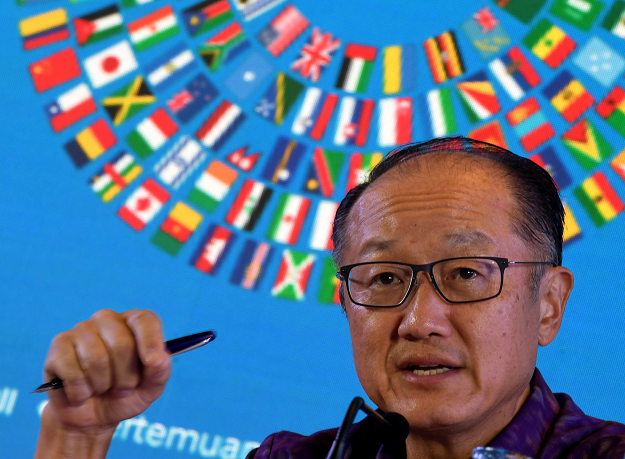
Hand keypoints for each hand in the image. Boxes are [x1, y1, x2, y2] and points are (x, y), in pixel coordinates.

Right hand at [40, 309, 170, 434]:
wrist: (92, 417)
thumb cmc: (126, 394)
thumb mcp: (151, 388)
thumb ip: (160, 372)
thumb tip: (159, 358)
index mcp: (134, 323)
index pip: (145, 320)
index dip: (151, 342)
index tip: (153, 363)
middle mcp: (108, 319)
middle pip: (122, 344)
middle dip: (125, 377)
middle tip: (122, 389)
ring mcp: (82, 329)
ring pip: (97, 358)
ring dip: (103, 385)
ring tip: (102, 389)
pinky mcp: (59, 345)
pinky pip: (73, 371)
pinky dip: (81, 391)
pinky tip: (81, 393)